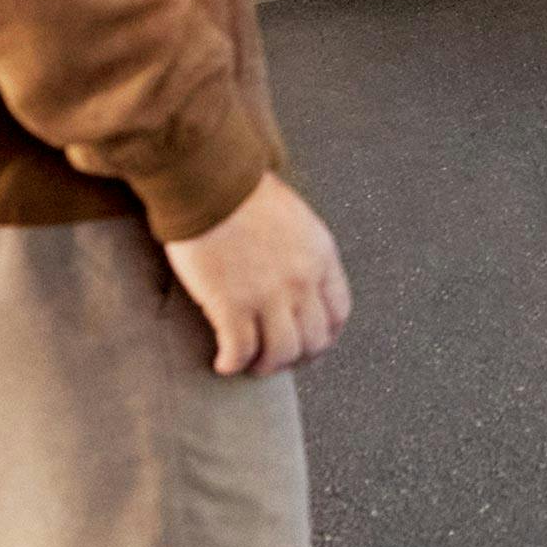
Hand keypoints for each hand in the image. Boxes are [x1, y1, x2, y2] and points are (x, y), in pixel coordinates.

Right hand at [158, 172, 350, 377]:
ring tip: (248, 365)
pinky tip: (222, 364)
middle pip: (314, 340)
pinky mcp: (231, 304)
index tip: (307, 344)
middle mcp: (302, 280)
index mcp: (321, 256)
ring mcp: (268, 295)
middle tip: (275, 359)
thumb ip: (302, 252)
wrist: (207, 180)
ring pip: (281, 353)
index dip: (324, 336)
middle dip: (296, 357)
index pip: (339, 313)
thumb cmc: (242, 193)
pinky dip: (232, 364)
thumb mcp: (294, 218)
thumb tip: (297, 282)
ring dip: (265, 366)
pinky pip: (240, 351)